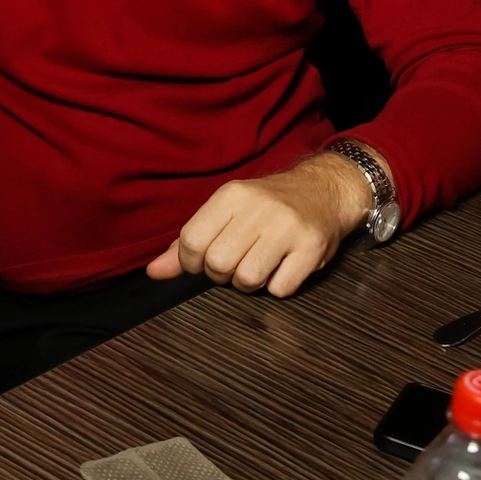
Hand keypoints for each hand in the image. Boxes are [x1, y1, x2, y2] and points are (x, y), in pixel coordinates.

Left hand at [145, 152, 374, 297]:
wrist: (326, 190)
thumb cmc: (269, 205)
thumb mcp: (227, 211)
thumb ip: (188, 242)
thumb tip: (154, 272)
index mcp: (232, 195)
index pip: (191, 242)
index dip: (193, 262)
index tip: (207, 258)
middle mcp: (259, 208)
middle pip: (218, 264)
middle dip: (222, 274)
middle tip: (238, 261)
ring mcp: (288, 228)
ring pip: (247, 280)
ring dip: (250, 282)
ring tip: (261, 264)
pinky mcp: (312, 248)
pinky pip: (280, 289)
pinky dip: (279, 285)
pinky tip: (284, 266)